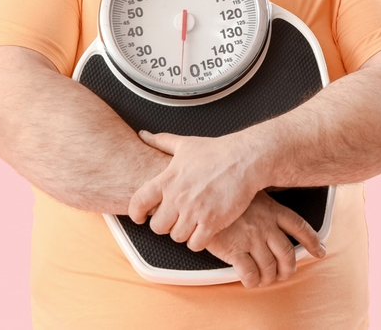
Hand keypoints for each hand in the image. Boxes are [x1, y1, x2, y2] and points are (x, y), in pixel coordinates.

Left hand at [128, 130, 263, 251]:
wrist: (244, 159)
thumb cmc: (216, 151)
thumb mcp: (185, 144)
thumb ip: (161, 141)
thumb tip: (143, 134)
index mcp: (168, 179)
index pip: (139, 202)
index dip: (136, 213)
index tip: (140, 217)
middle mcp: (178, 197)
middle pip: (157, 227)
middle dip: (164, 226)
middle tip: (173, 220)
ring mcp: (195, 211)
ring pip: (177, 237)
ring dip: (183, 233)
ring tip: (190, 224)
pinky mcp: (212, 222)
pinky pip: (196, 244)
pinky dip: (198, 241)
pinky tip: (203, 231)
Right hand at [206, 191, 325, 288]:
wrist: (199, 195)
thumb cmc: (221, 191)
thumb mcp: (248, 189)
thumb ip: (262, 199)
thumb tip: (270, 201)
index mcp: (271, 209)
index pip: (300, 226)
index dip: (312, 241)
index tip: (318, 250)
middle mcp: (265, 225)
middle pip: (287, 254)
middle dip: (289, 268)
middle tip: (284, 273)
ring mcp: (251, 238)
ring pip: (270, 267)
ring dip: (269, 278)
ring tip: (264, 279)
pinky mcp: (234, 250)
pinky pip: (250, 273)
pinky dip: (252, 281)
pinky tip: (249, 280)